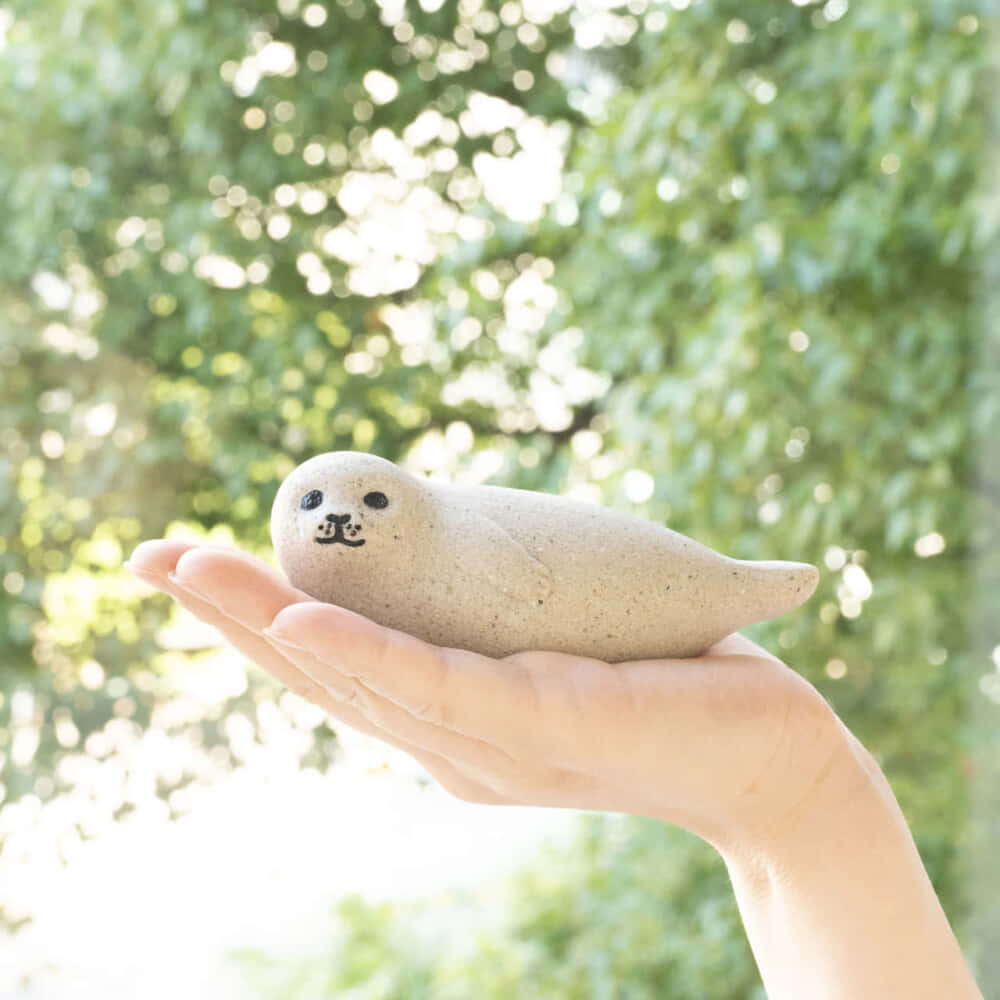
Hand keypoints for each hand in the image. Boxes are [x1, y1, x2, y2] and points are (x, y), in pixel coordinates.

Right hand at [126, 539, 844, 854]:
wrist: (774, 756)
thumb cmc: (664, 687)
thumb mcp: (552, 652)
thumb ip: (497, 628)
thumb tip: (462, 556)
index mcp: (452, 727)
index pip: (336, 674)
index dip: (256, 626)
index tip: (187, 567)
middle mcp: (455, 748)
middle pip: (325, 679)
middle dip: (232, 619)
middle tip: (151, 559)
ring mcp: (496, 744)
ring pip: (365, 681)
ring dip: (272, 625)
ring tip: (195, 570)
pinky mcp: (550, 723)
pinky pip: (445, 692)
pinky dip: (369, 657)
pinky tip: (306, 622)